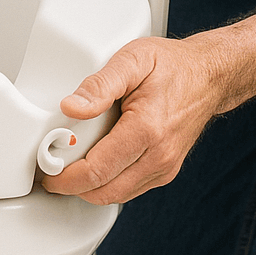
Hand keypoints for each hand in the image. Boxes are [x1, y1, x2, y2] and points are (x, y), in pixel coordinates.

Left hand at [41, 34, 222, 205]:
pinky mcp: (165, 170)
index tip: (46, 170)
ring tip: (69, 165)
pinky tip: (95, 162)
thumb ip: (99, 84)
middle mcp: (159, 156)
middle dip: (72, 187)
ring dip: (89, 187)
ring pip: (116, 195)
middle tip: (50, 170)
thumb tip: (71, 107)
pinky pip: (129, 188)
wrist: (210, 75)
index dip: (65, 178)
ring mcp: (165, 167)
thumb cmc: (173, 65)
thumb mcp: (133, 59)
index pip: (97, 171)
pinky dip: (108, 182)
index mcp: (147, 129)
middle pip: (104, 192)